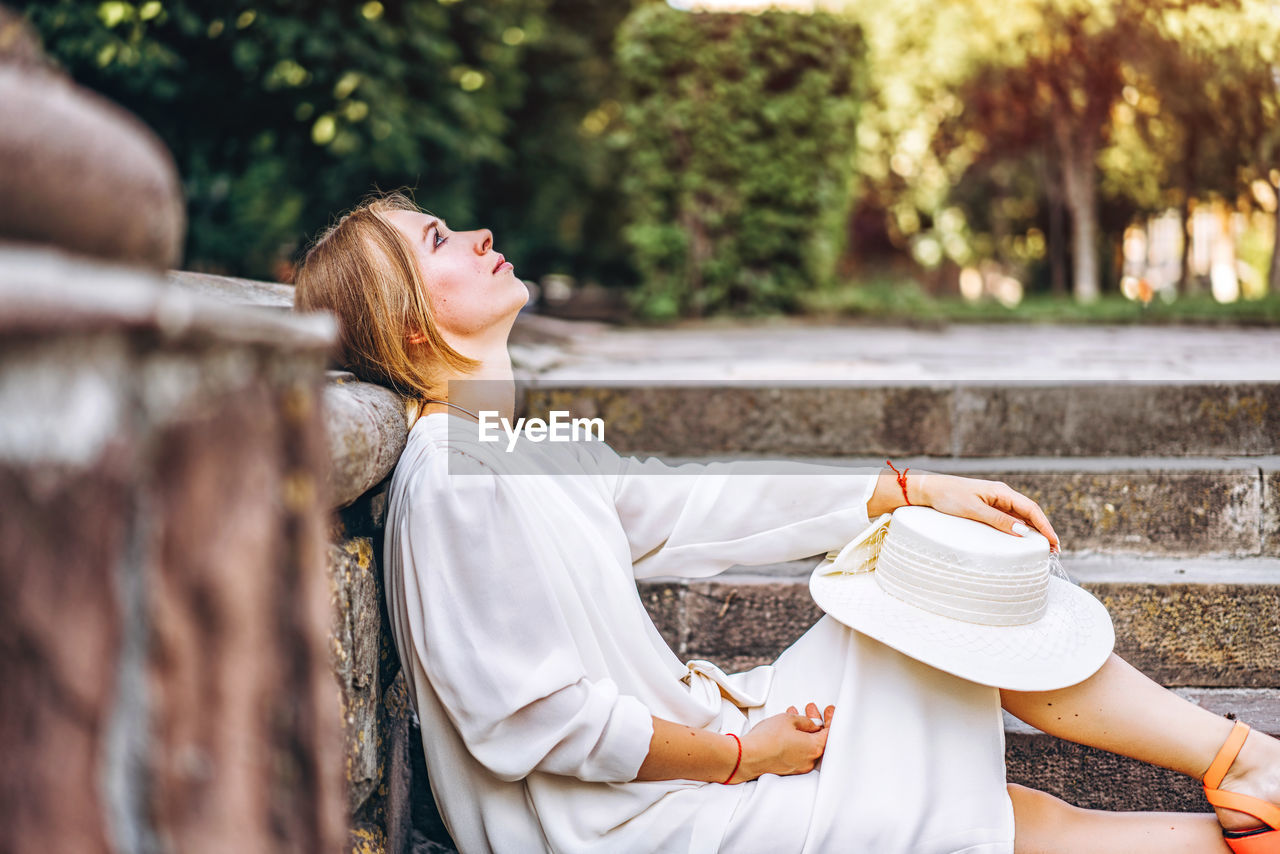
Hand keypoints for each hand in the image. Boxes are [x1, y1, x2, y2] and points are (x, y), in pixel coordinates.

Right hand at [730, 702, 832, 782]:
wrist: (748, 756)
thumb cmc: (768, 738)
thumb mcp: (789, 720)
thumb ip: (806, 721)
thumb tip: (814, 724)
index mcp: (815, 748)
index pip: (830, 732)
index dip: (831, 718)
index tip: (829, 710)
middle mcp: (810, 760)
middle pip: (819, 738)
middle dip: (814, 721)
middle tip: (810, 708)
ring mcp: (799, 766)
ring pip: (807, 744)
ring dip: (803, 728)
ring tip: (794, 714)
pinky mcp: (788, 769)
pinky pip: (798, 751)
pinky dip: (797, 738)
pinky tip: (788, 728)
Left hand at [917, 471, 1059, 552]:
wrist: (929, 489)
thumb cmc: (949, 496)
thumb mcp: (974, 510)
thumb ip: (998, 520)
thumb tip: (1023, 531)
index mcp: (1002, 491)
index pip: (1031, 509)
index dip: (1045, 526)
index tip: (1055, 542)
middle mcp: (1002, 495)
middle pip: (1029, 514)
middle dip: (1043, 531)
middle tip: (1054, 550)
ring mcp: (995, 502)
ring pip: (1020, 517)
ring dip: (1033, 531)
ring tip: (1043, 548)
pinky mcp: (988, 508)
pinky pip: (1009, 519)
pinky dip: (1019, 530)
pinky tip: (1023, 540)